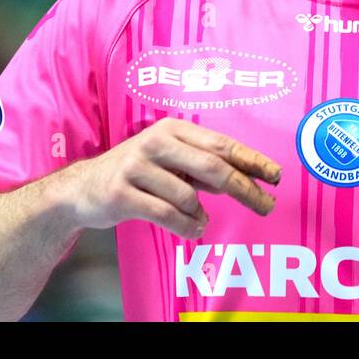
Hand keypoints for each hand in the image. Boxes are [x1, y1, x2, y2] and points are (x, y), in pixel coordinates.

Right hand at [59, 117, 281, 237]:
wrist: (82, 188)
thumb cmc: (137, 173)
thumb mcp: (171, 161)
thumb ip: (203, 167)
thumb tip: (247, 177)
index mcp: (172, 129)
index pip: (221, 144)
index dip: (252, 160)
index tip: (276, 175)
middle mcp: (155, 142)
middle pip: (212, 167)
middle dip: (244, 188)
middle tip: (265, 205)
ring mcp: (136, 166)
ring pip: (188, 196)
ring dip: (201, 214)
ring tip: (200, 221)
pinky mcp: (121, 193)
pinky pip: (165, 214)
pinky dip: (185, 226)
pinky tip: (193, 229)